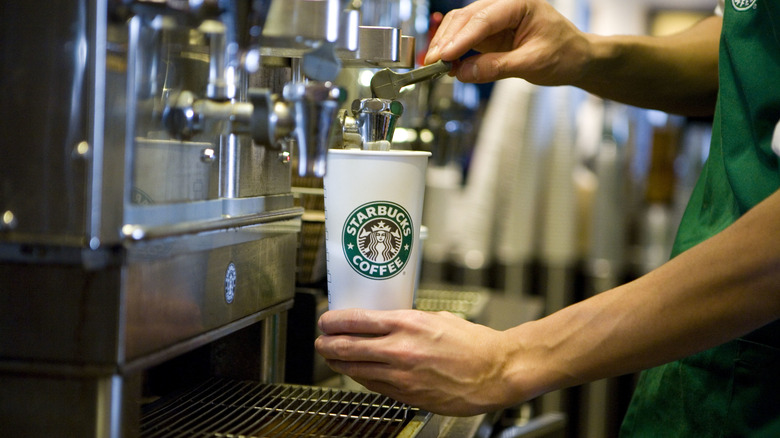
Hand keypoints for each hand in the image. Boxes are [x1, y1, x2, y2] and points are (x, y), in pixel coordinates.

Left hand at [315, 308, 520, 415]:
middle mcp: (400, 349)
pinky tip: (356, 372)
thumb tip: (386, 322)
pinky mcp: (407, 395)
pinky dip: (360, 377)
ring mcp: (402, 375)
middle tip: (320, 341)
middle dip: (328, 344)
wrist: (495, 372)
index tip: (325, 320)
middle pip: (348, 346)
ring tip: (331, 357)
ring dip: (338, 362)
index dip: (334, 321)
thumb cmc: (472, 343)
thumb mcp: (437, 318)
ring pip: (356, 369)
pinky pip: (374, 385)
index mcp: (408, 323)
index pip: (357, 320)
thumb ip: (408, 321)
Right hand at [424, 0, 589, 85]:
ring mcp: (494, 20)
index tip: (444, 56)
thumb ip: (497, 67)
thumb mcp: (533, 63)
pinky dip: (453, 51)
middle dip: (446, 40)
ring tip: (435, 66)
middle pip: (465, 18)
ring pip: (460, 26)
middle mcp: (503, 7)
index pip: (483, 19)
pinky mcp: (489, 34)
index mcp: (519, 4)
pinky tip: (446, 64)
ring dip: (445, 45)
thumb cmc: (564, 54)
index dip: (461, 38)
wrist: (576, 58)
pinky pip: (464, 39)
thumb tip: (464, 72)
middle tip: (433, 63)